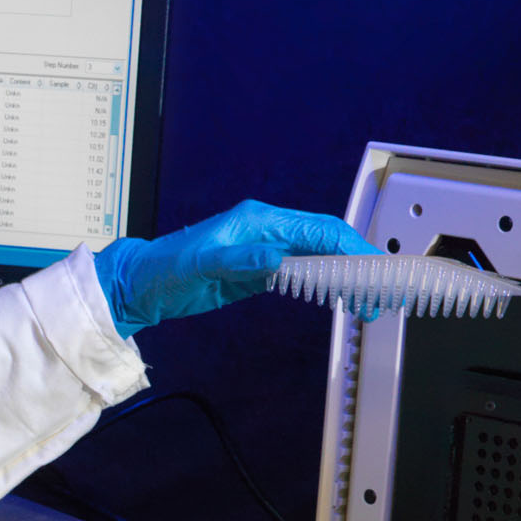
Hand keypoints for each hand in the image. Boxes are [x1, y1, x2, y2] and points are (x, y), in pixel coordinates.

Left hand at [94, 201, 373, 337]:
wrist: (141, 285)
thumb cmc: (165, 269)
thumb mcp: (200, 265)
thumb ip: (239, 261)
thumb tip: (276, 259)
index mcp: (260, 221)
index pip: (318, 228)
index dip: (350, 247)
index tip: (373, 267)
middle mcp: (269, 231)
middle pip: (327, 241)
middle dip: (357, 264)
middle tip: (379, 292)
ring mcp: (267, 251)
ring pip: (319, 257)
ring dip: (345, 276)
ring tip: (367, 300)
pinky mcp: (261, 272)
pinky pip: (303, 273)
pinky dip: (325, 284)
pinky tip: (340, 298)